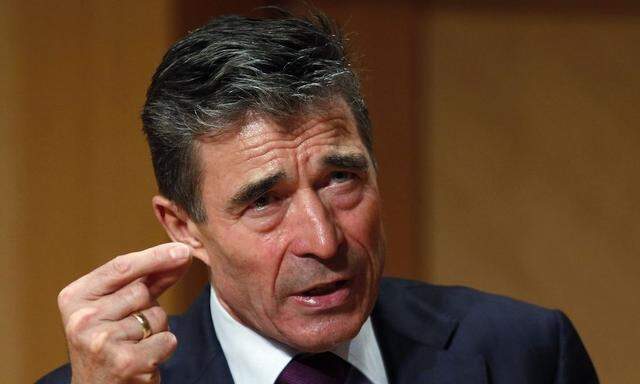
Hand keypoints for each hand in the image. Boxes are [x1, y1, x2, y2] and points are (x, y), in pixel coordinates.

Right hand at [57, 243, 191, 382]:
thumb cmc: (110, 344)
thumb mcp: (115, 307)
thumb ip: (144, 280)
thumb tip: (180, 255)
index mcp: (74, 297)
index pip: (121, 267)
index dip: (156, 256)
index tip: (183, 251)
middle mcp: (82, 319)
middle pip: (142, 292)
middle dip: (149, 306)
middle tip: (129, 329)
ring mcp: (102, 342)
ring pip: (157, 316)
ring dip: (156, 330)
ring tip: (133, 345)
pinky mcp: (125, 362)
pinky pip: (167, 340)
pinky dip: (163, 348)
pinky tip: (143, 360)